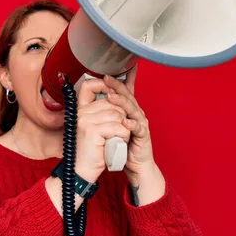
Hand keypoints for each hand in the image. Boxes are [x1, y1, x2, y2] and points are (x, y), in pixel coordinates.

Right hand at [74, 78, 129, 182]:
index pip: (88, 85)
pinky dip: (123, 136)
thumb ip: (100, 112)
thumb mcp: (94, 128)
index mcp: (80, 110)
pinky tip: (118, 143)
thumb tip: (114, 96)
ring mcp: (85, 121)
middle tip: (120, 130)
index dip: (102, 84)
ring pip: (117, 114)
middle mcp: (81, 113)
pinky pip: (118, 127)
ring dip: (124, 127)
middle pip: (111, 102)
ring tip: (120, 138)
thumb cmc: (92, 151)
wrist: (82, 171)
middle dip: (122, 115)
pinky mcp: (92, 131)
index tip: (113, 92)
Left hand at [103, 65, 155, 182]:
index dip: (118, 80)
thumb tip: (92, 103)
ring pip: (132, 108)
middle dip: (117, 86)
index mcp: (129, 109)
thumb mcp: (114, 125)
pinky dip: (131, 124)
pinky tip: (125, 121)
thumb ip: (107, 114)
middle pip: (127, 95)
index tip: (108, 71)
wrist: (136, 165)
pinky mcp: (143, 135)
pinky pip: (137, 128)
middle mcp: (136, 113)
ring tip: (111, 97)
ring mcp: (140, 123)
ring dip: (122, 102)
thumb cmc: (124, 144)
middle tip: (106, 78)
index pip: (124, 91)